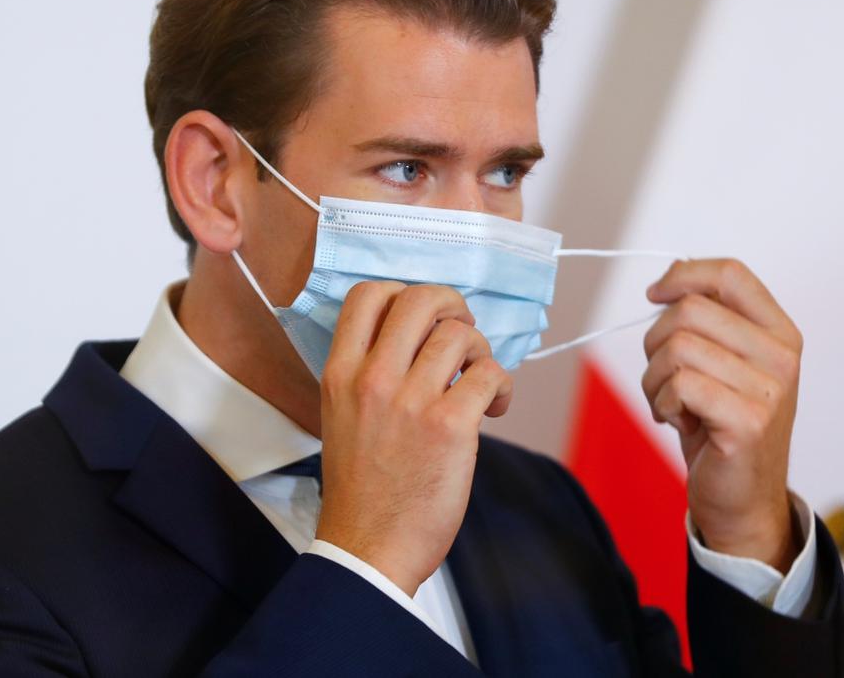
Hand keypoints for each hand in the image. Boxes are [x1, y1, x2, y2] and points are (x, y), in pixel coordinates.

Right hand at [314, 281, 512, 595]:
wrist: (367, 550)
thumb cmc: (362, 489)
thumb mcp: (342, 417)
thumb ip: (370, 373)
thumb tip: (422, 339)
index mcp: (340, 374)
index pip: (369, 295)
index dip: (405, 293)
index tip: (424, 320)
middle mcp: (372, 379)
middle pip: (421, 299)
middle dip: (453, 308)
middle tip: (461, 336)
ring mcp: (411, 401)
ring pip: (461, 334)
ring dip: (480, 352)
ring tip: (478, 382)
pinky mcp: (450, 426)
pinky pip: (491, 374)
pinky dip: (502, 386)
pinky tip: (494, 408)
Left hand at [642, 259, 802, 571]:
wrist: (743, 500)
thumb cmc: (723, 426)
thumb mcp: (721, 362)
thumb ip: (707, 318)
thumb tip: (672, 273)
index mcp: (780, 331)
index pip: (730, 274)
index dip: (683, 275)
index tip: (654, 295)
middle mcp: (782, 355)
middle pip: (691, 309)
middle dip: (656, 340)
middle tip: (664, 375)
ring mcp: (770, 389)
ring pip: (677, 347)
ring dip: (655, 378)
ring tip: (672, 403)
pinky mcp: (748, 422)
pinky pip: (679, 385)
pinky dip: (661, 403)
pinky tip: (678, 420)